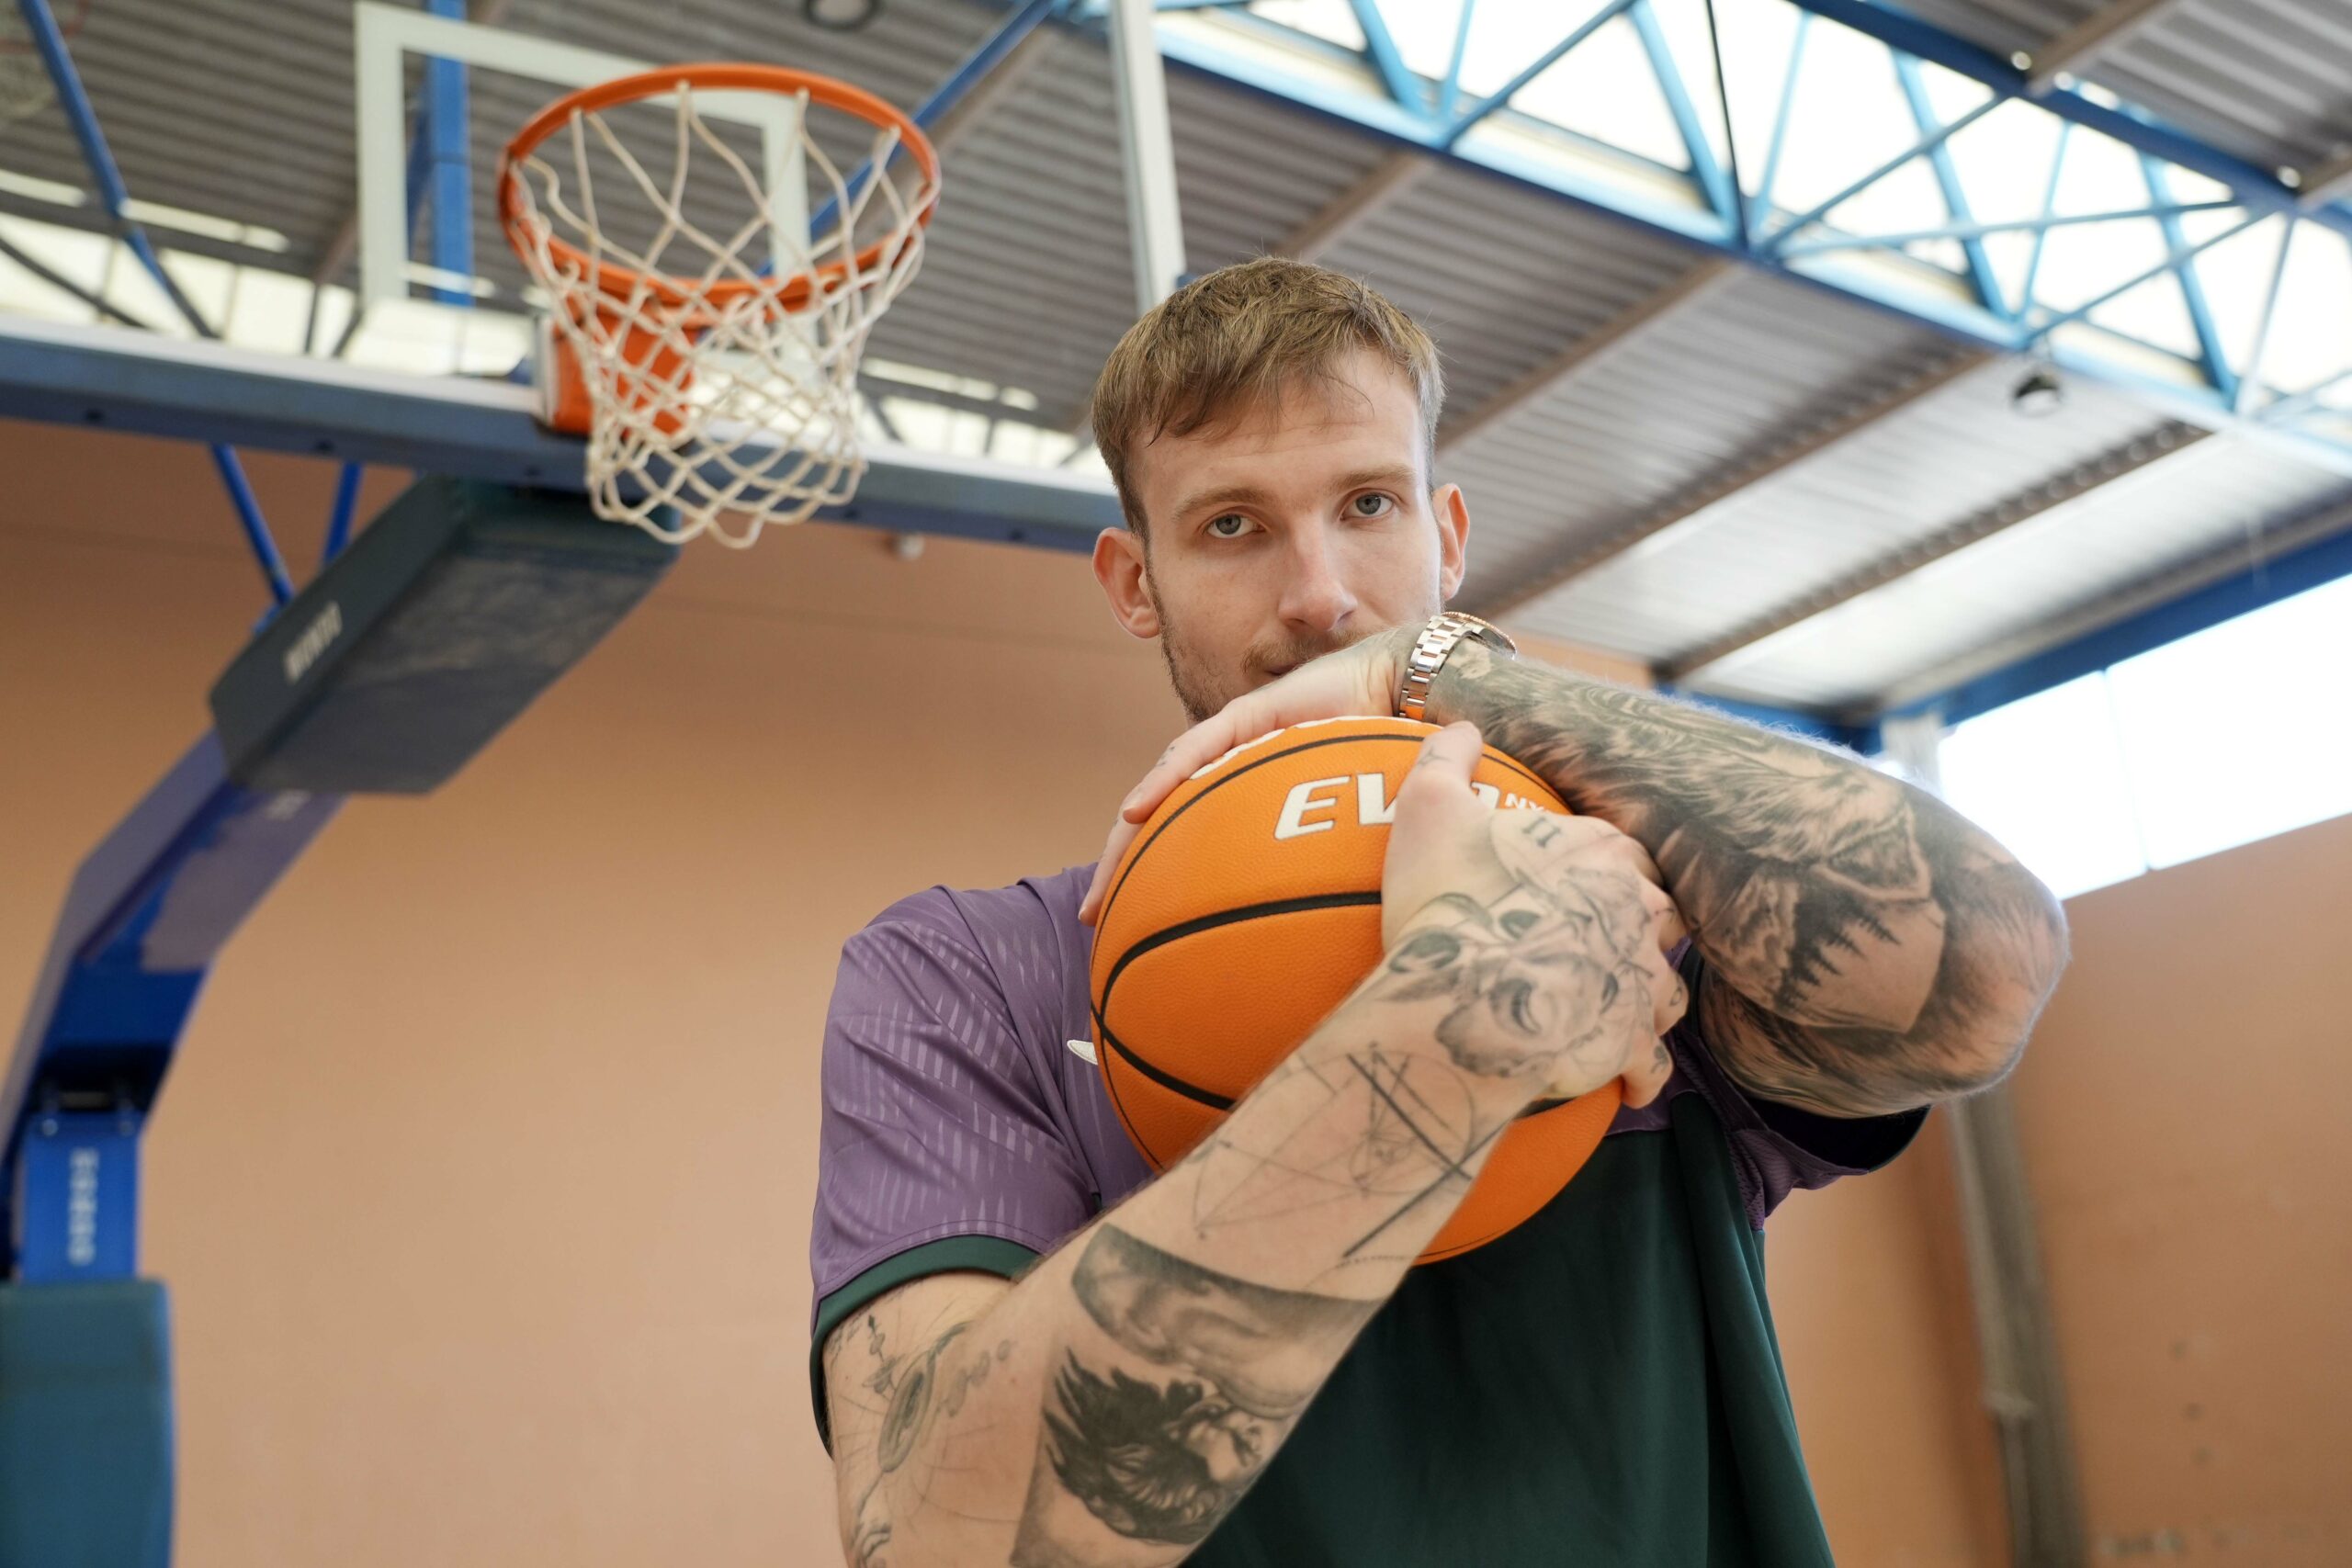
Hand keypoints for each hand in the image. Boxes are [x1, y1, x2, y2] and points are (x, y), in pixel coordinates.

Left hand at [1079, 629, 1410, 924]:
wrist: (1407, 694)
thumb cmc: (1386, 761)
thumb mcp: (1348, 828)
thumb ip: (1328, 865)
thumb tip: (1321, 931)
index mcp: (1251, 801)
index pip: (1190, 845)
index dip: (1158, 882)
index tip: (1131, 931)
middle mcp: (1233, 773)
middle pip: (1162, 825)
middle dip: (1122, 871)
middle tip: (1094, 918)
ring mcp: (1235, 742)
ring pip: (1164, 793)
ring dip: (1125, 837)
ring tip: (1101, 880)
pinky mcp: (1245, 716)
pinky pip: (1194, 752)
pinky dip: (1162, 782)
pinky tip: (1135, 812)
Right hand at [1367, 722, 1688, 1107]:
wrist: (1459, 998)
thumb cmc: (1445, 900)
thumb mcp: (1428, 808)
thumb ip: (1446, 759)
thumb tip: (1463, 727)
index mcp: (1601, 850)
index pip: (1624, 849)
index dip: (1603, 865)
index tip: (1574, 881)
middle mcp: (1638, 909)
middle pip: (1659, 913)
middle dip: (1638, 926)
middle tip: (1599, 943)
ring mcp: (1640, 978)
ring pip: (1666, 985)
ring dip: (1646, 995)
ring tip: (1618, 1009)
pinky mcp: (1631, 1041)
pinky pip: (1653, 1063)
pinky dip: (1643, 1072)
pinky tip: (1627, 1083)